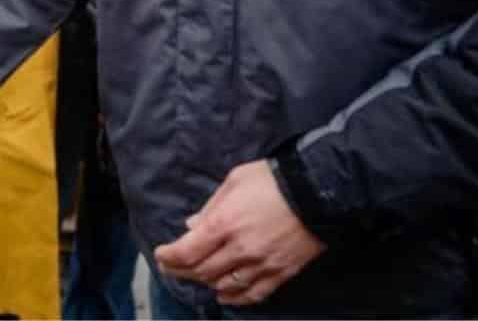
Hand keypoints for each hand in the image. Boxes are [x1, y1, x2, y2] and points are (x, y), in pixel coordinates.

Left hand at [154, 160, 324, 307]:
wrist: (316, 191)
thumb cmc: (271, 179)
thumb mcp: (234, 181)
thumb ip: (210, 206)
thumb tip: (192, 226)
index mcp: (224, 223)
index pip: (186, 252)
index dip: (168, 258)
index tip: (161, 256)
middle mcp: (239, 249)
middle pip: (202, 272)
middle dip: (181, 271)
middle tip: (171, 268)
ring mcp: (261, 264)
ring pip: (224, 285)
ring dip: (206, 283)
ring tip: (197, 276)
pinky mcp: (280, 273)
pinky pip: (253, 293)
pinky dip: (235, 298)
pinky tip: (225, 295)